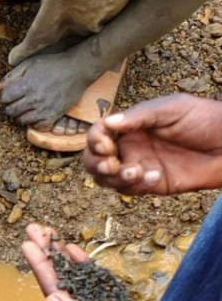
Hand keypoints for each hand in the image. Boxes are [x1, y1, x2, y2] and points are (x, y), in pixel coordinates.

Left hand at [22, 224, 185, 300]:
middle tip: (33, 228)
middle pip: (57, 277)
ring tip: (49, 234)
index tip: (27, 244)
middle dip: (45, 253)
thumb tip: (53, 299)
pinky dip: (83, 265)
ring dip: (60, 256)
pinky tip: (74, 251)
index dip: (39, 264)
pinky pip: (92, 280)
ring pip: (73, 276)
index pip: (50, 288)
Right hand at [84, 94, 221, 195]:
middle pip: (94, 160)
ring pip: (107, 179)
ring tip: (137, 172)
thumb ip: (140, 116)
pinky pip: (130, 191)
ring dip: (116, 178)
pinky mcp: (151, 185)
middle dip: (96, 164)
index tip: (106, 145)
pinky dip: (137, 186)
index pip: (98, 134)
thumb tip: (108, 122)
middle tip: (111, 166)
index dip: (94, 140)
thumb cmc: (206, 119)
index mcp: (131, 125)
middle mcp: (130, 147)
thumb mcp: (173, 109)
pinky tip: (156, 176)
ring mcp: (139, 166)